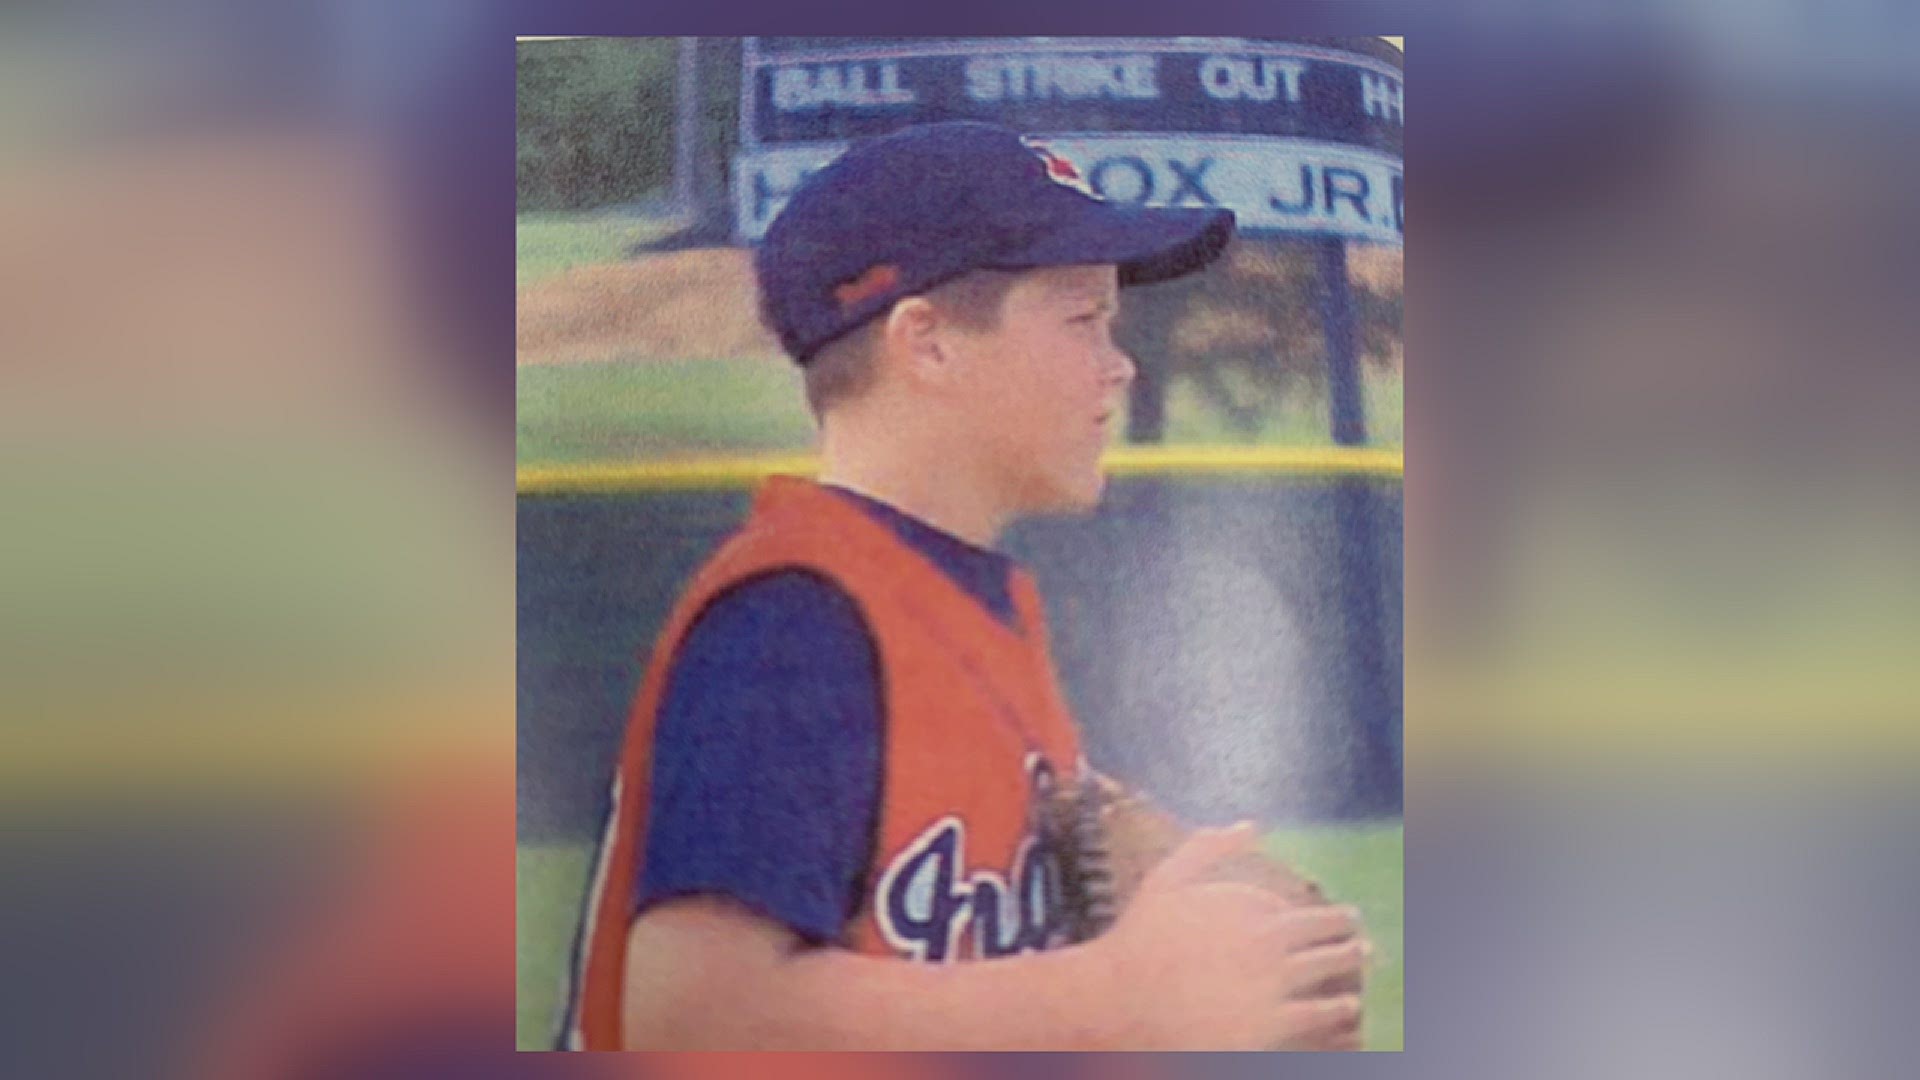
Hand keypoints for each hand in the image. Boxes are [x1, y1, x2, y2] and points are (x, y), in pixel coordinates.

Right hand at [1097, 823, 1366, 1049]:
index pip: (1298, 906)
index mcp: (1249, 903)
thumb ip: (1209, 846)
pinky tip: (1346, 1006)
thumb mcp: (1168, 879)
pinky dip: (1338, 1007)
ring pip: (1329, 966)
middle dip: (1346, 930)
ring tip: (1362, 959)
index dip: (1315, 916)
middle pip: (1326, 930)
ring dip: (1351, 960)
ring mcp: (1273, 982)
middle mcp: (1268, 939)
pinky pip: (1319, 1013)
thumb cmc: (1140, 938)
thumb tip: (1252, 823)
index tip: (1326, 919)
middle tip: (1358, 934)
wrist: (1122, 999)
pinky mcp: (1271, 1022)